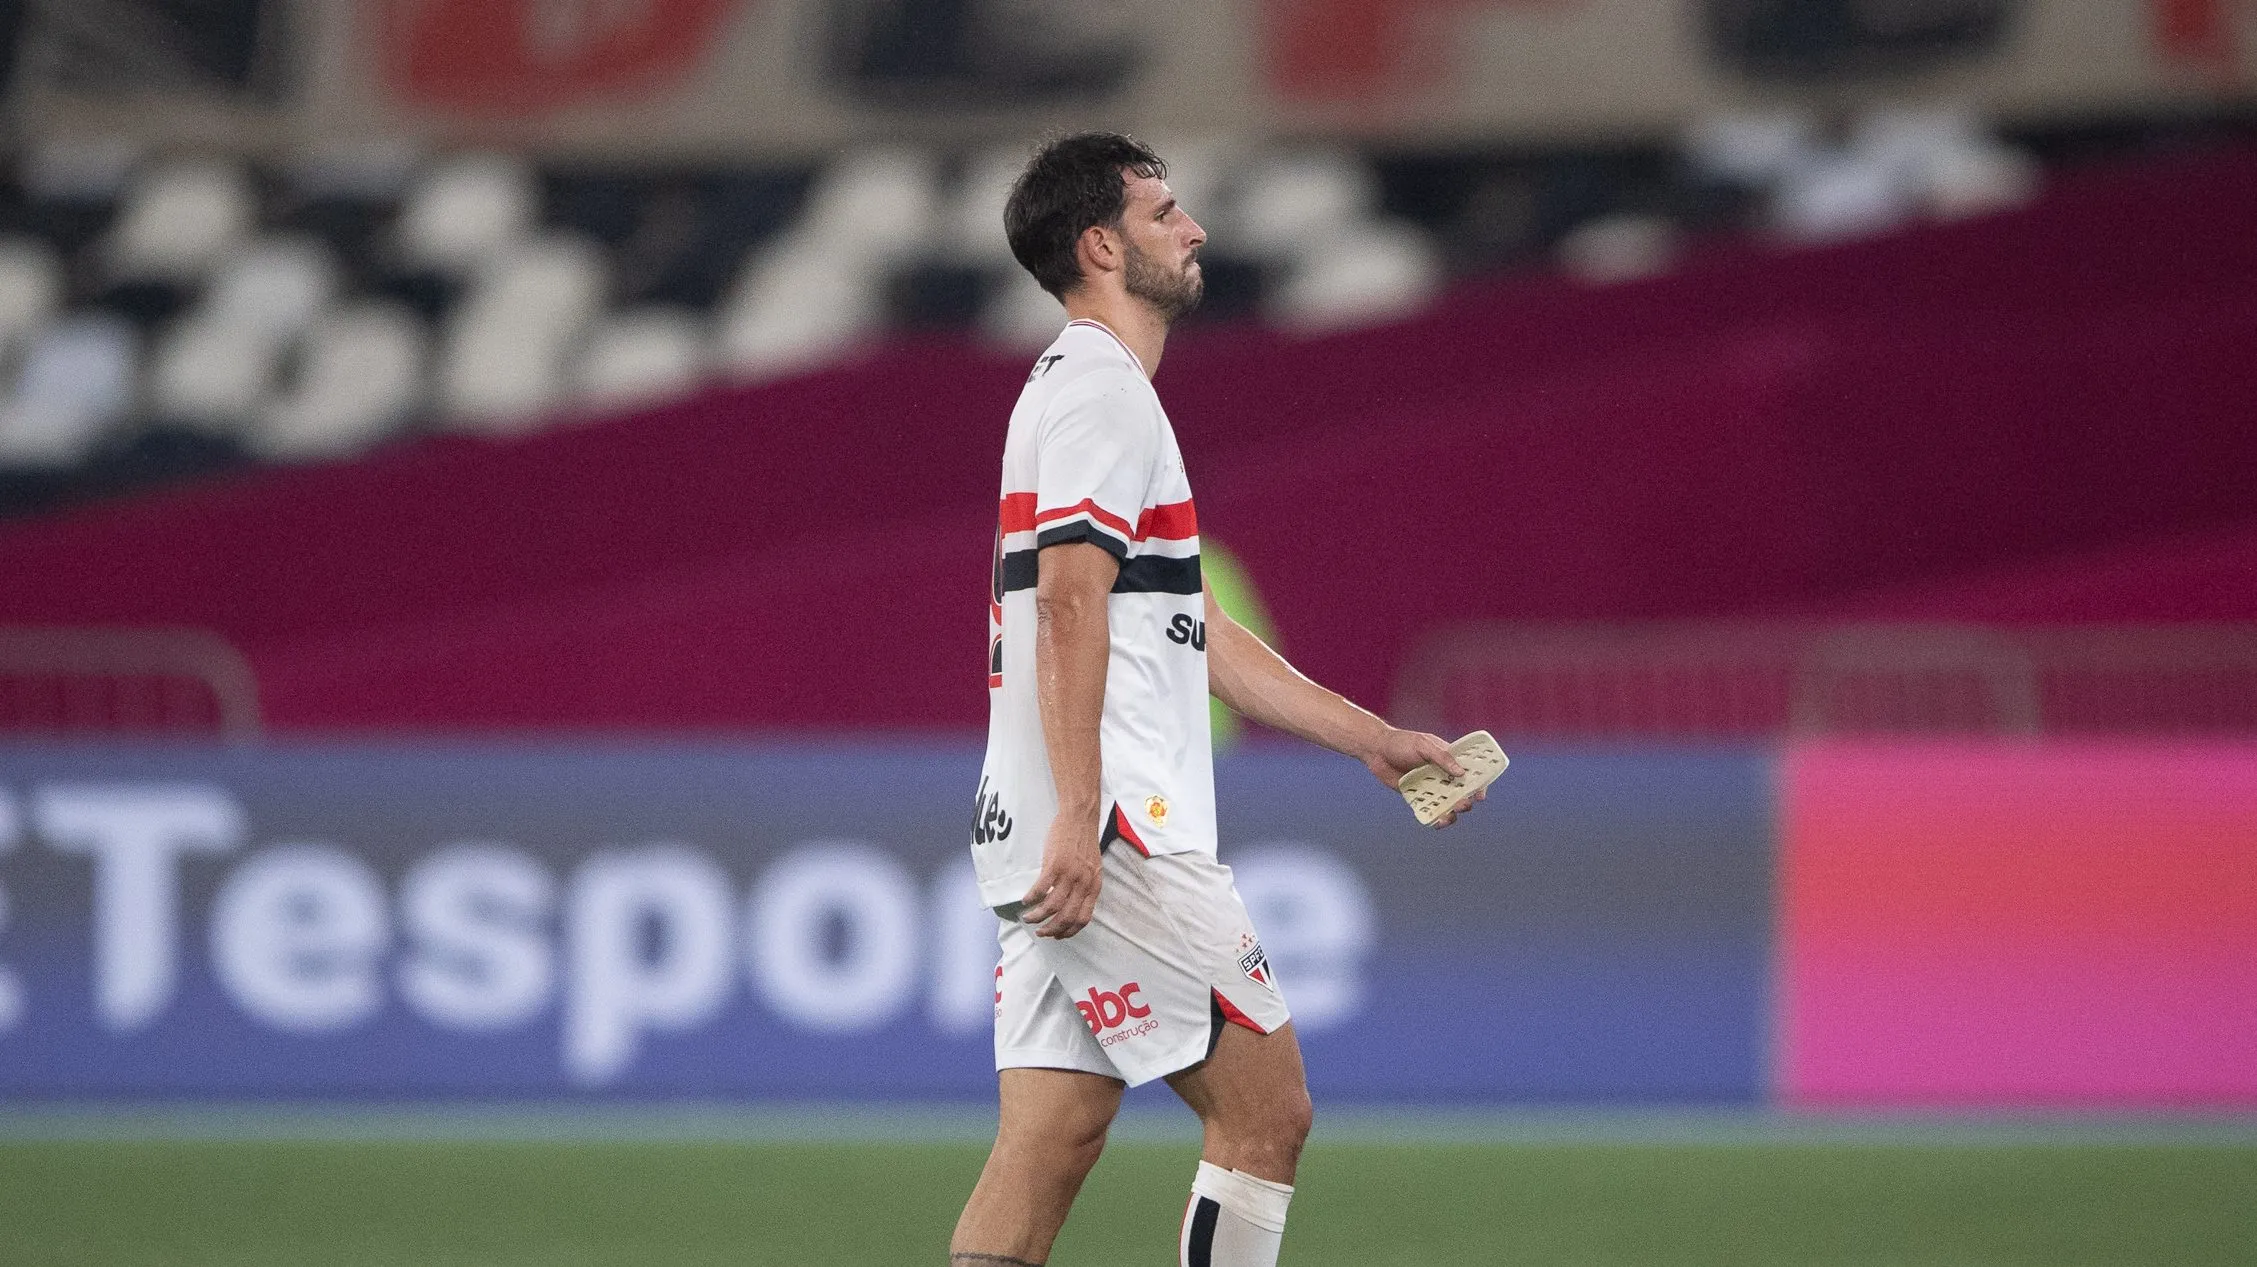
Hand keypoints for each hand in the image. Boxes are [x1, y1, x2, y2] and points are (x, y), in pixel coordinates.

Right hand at [1019, 810, 1102, 937]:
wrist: (1080, 818)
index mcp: (1094, 886)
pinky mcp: (1055, 865)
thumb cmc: (1084, 841)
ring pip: (1052, 907)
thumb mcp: (1092, 867)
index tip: (1058, 935)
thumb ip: (1085, 884)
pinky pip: (1040, 889)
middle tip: (1040, 933)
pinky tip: (1025, 901)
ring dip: (1038, 917)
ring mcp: (1069, 874)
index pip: (1084, 918)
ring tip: (1028, 918)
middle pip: (1067, 917)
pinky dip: (1031, 899)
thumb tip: (1074, 901)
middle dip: (1052, 930)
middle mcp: (1083, 883)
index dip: (1069, 931)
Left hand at [1362, 726, 1486, 827]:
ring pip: (1447, 804)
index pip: (1470, 773)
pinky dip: (1435, 818)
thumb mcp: (1423, 745)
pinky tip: (1436, 822)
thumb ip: (1442, 758)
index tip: (1480, 794)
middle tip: (1462, 804)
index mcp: (1449, 760)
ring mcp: (1431, 787)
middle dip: (1465, 801)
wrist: (1377, 751)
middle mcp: (1443, 775)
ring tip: (1448, 816)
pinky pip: (1430, 810)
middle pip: (1461, 792)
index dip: (1479, 784)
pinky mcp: (1418, 797)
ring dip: (1451, 813)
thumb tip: (1461, 773)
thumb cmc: (1402, 742)